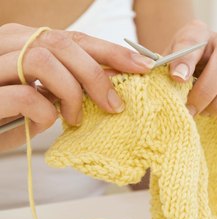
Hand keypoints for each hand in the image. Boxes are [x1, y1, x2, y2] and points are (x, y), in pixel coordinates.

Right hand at [0, 23, 154, 151]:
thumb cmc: (11, 113)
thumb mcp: (45, 92)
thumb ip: (70, 80)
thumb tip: (114, 78)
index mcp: (24, 40)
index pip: (75, 38)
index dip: (112, 51)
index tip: (142, 67)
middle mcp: (7, 45)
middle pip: (62, 43)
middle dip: (97, 75)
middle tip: (115, 105)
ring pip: (43, 60)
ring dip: (72, 93)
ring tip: (75, 118)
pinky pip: (26, 96)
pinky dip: (46, 113)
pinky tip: (47, 123)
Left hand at [166, 20, 216, 129]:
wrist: (194, 84)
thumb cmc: (180, 75)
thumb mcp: (165, 69)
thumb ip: (163, 68)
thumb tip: (166, 73)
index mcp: (200, 34)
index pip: (194, 37)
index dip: (186, 58)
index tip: (176, 78)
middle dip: (207, 89)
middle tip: (191, 108)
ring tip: (205, 113)